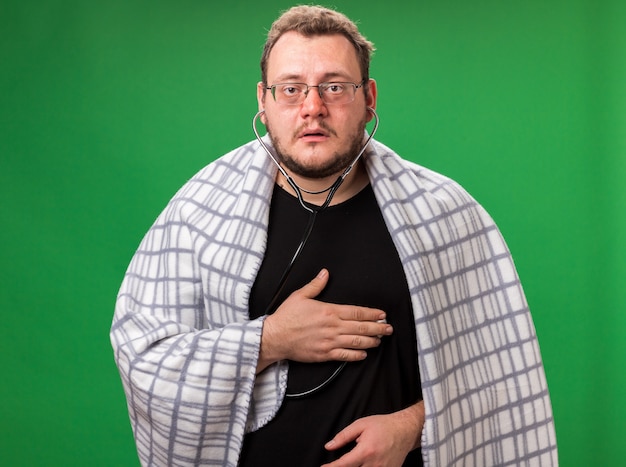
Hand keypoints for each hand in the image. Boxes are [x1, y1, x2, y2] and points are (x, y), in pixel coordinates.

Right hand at [257, 269, 392, 371]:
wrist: (275, 337)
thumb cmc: (286, 316)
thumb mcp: (300, 296)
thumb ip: (315, 285)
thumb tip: (325, 274)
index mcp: (329, 311)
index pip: (357, 312)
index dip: (372, 314)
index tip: (382, 314)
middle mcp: (333, 327)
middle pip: (362, 327)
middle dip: (378, 328)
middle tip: (388, 328)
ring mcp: (330, 342)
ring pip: (357, 342)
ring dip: (371, 341)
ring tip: (380, 340)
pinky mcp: (325, 354)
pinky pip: (345, 356)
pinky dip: (357, 355)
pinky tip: (364, 354)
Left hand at [322, 401, 424, 466]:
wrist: (405, 430)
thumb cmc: (383, 425)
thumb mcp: (361, 425)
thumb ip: (343, 436)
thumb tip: (329, 446)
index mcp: (366, 451)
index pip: (344, 465)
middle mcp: (374, 464)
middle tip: (335, 465)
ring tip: (350, 463)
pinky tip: (363, 464)